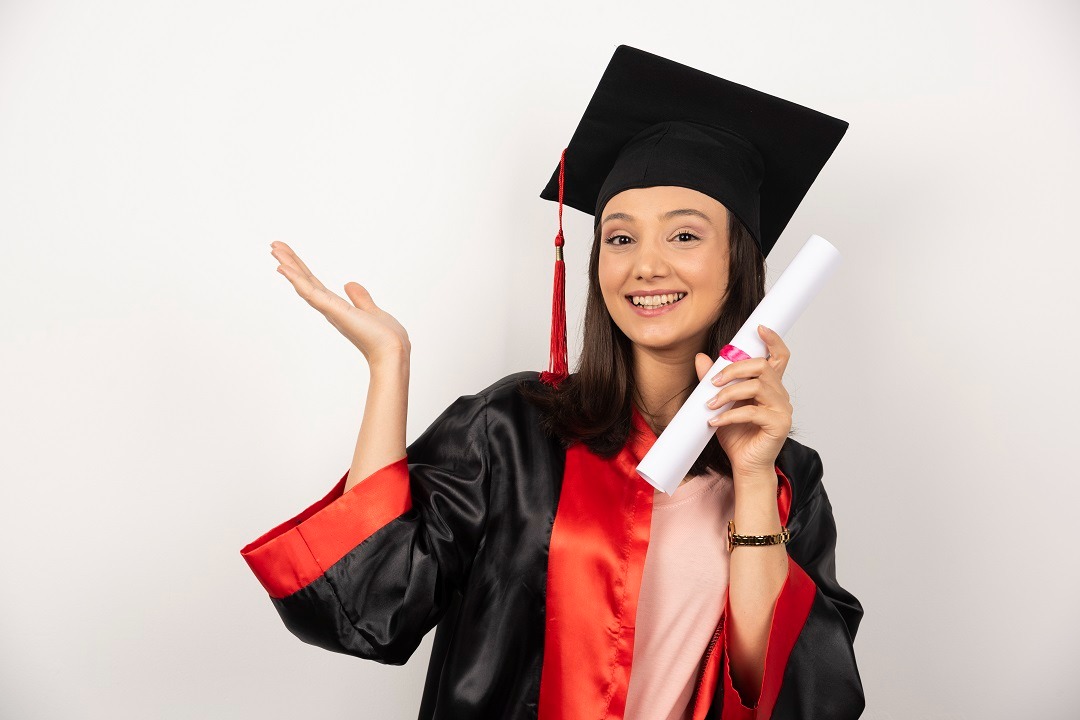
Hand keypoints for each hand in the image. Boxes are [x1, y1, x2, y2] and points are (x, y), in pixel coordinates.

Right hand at [270, 241, 410, 364]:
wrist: (393, 351)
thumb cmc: (385, 338)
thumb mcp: (372, 311)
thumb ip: (360, 298)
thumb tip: (349, 284)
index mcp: (337, 307)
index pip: (315, 284)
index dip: (301, 269)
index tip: (288, 254)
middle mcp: (330, 308)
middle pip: (306, 281)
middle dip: (290, 263)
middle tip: (275, 246)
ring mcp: (330, 310)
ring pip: (304, 285)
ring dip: (289, 266)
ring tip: (275, 249)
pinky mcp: (334, 311)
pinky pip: (312, 293)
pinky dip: (297, 280)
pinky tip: (285, 268)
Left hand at [693, 325, 792, 479]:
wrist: (745, 466)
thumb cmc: (737, 435)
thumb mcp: (719, 404)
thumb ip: (712, 381)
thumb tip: (701, 358)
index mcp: (770, 386)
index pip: (779, 356)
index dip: (772, 340)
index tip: (758, 328)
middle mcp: (780, 394)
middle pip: (762, 367)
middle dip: (734, 369)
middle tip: (712, 382)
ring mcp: (782, 410)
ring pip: (757, 386)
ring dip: (728, 393)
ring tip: (710, 405)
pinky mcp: (779, 425)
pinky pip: (752, 412)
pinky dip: (729, 415)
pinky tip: (715, 421)